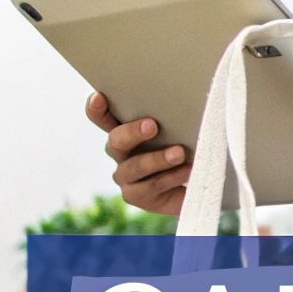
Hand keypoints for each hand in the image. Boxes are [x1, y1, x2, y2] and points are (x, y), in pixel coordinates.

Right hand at [86, 92, 189, 214]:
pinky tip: (188, 170)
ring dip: (157, 159)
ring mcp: (125, 176)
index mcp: (124, 130)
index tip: (99, 97)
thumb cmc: (185, 146)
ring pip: (134, 166)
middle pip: (116, 141)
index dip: (96, 108)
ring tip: (179, 153)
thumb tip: (185, 96)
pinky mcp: (135, 195)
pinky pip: (150, 186)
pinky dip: (170, 177)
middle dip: (132, 132)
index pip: (102, 117)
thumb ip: (172, 117)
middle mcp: (120, 152)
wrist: (195, 182)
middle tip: (152, 125)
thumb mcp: (178, 129)